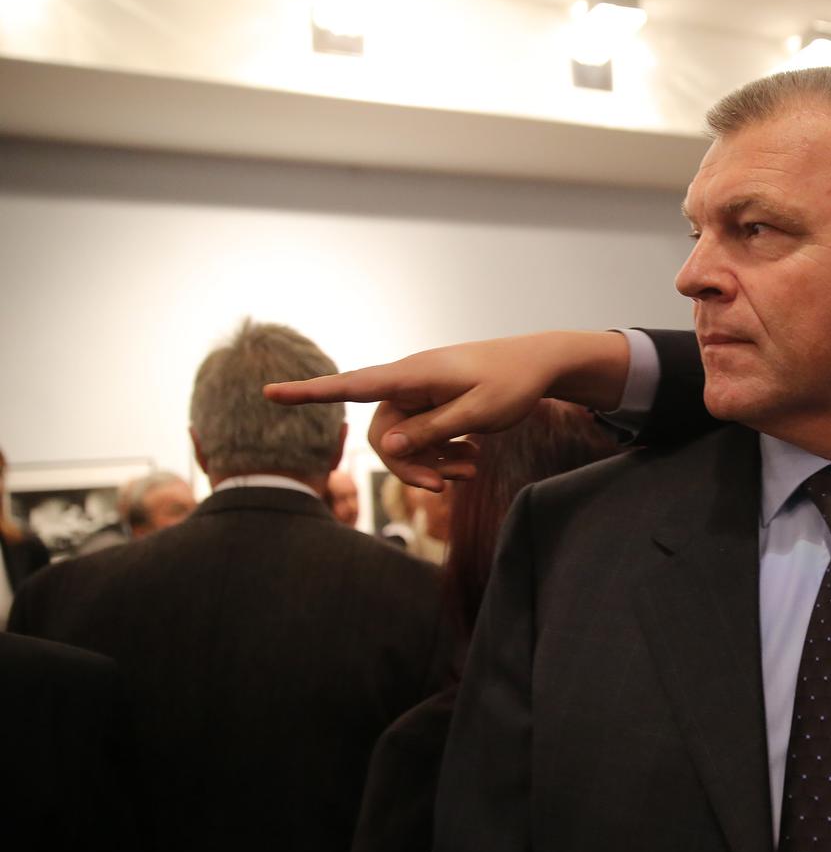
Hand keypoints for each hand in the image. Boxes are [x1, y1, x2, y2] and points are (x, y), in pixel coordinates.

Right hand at [263, 331, 629, 489]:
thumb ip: (431, 431)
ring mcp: (422, 395)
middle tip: (444, 487)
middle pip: (383, 435)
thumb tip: (384, 448)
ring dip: (432, 463)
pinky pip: (423, 438)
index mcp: (413, 375)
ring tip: (471, 471)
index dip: (309, 393)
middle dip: (408, 466)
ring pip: (405, 442)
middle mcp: (410, 383)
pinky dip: (443, 455)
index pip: (352, 385)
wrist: (540, 365)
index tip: (269, 392)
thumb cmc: (512, 383)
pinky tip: (472, 461)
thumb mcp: (477, 413)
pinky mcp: (435, 406)